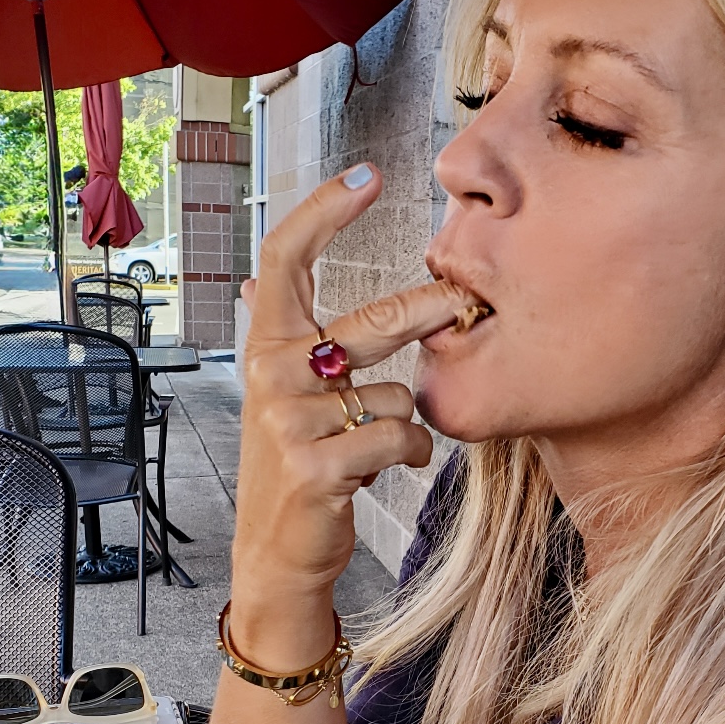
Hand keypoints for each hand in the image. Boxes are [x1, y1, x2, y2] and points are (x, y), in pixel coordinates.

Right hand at [231, 165, 480, 658]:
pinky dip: (411, 455)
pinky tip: (390, 468)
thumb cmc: (301, 464)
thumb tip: (269, 283)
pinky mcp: (317, 466)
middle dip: (427, 312)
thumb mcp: (287, 396)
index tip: (369, 173)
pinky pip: (401, 438)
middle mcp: (271, 374)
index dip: (325, 210)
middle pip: (371, 322)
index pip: (285, 258)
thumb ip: (295, 340)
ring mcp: (290, 421)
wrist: (280, 550)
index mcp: (266, 346)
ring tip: (378, 447)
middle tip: (458, 304)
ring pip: (398, 396)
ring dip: (407, 423)